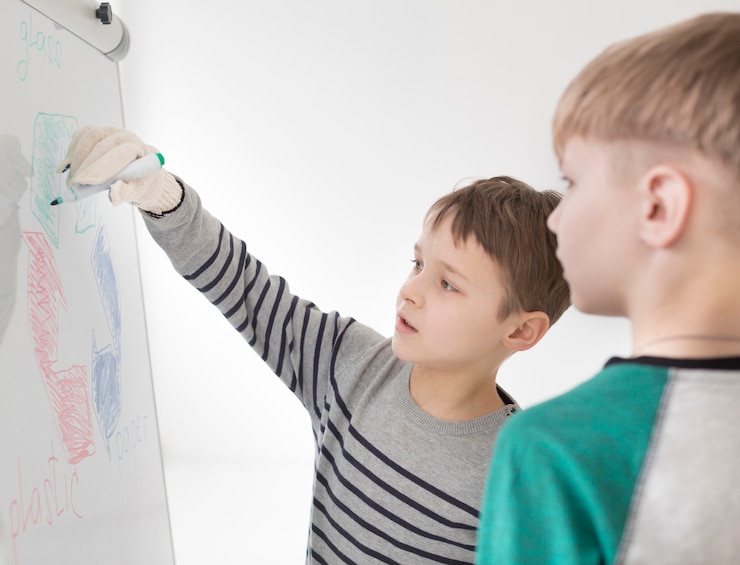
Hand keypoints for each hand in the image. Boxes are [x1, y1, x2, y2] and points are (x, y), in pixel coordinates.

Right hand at [57, 126, 181, 214]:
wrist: (142, 174)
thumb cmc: (141, 183)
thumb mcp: (137, 192)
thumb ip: (126, 193)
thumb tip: (113, 194)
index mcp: (139, 149)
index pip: (119, 154)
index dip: (100, 167)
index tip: (83, 182)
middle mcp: (125, 136)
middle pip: (100, 145)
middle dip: (84, 166)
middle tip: (73, 186)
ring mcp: (110, 132)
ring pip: (88, 137)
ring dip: (76, 159)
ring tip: (71, 180)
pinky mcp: (98, 132)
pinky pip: (81, 136)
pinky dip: (72, 151)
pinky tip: (67, 167)